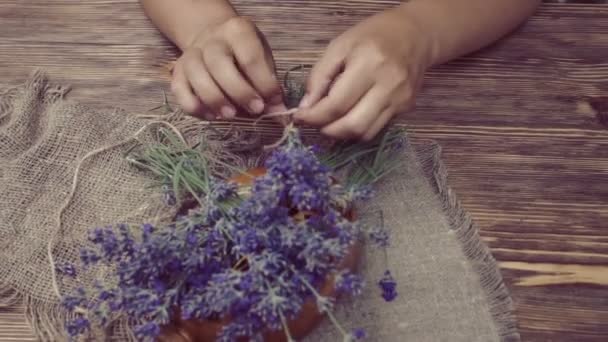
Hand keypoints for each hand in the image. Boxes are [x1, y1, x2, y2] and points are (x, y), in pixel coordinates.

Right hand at [171, 16, 285, 119]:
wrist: (214, 40)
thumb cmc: (245, 54)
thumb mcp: (263, 60)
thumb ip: (269, 85)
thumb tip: (278, 113)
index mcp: (238, 31)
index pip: (250, 57)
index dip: (263, 83)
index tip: (273, 102)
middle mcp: (211, 39)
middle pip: (219, 64)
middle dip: (239, 92)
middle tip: (255, 110)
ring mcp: (191, 54)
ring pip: (197, 76)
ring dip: (215, 100)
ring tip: (230, 115)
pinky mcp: (177, 72)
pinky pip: (180, 91)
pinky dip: (195, 107)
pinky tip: (211, 116)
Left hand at [296, 7, 431, 140]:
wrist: (415, 34)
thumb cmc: (373, 36)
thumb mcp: (339, 46)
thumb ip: (319, 76)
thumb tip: (306, 107)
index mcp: (368, 64)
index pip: (336, 104)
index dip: (314, 116)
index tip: (299, 117)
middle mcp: (387, 86)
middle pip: (352, 125)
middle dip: (327, 130)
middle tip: (314, 122)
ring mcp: (399, 100)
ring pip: (365, 133)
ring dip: (341, 134)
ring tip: (329, 121)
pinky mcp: (405, 109)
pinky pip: (376, 129)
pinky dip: (357, 129)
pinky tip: (348, 117)